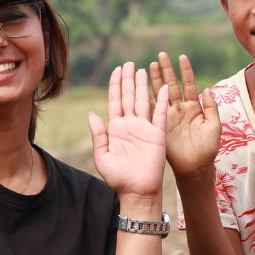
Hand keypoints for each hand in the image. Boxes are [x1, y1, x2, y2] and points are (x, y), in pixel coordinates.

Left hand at [89, 62, 168, 198]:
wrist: (137, 192)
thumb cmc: (118, 178)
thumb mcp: (102, 156)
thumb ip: (98, 135)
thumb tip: (92, 113)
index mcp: (115, 128)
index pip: (115, 101)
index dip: (115, 85)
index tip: (116, 70)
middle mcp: (130, 124)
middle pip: (129, 96)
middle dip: (128, 79)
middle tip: (129, 63)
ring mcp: (144, 128)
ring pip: (143, 101)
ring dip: (143, 85)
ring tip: (143, 69)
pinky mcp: (158, 134)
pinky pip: (160, 114)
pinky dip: (162, 100)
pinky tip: (163, 87)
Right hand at [148, 53, 220, 179]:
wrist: (195, 167)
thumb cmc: (208, 148)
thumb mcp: (214, 127)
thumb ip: (211, 107)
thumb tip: (206, 89)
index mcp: (194, 107)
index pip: (189, 84)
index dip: (185, 71)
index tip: (181, 56)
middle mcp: (180, 108)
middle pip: (172, 84)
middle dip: (166, 70)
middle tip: (161, 55)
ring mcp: (169, 116)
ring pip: (160, 94)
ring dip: (154, 80)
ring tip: (148, 66)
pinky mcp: (160, 125)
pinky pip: (151, 110)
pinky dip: (145, 98)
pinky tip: (139, 87)